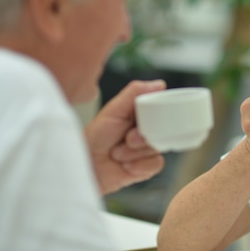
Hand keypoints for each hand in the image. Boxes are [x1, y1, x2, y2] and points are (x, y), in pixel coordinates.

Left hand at [84, 79, 165, 193]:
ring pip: (157, 148)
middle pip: (161, 131)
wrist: (87, 165)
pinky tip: (126, 165)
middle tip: (127, 138)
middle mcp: (147, 130)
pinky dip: (139, 166)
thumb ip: (134, 93)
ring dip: (135, 152)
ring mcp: (148, 148)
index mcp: (141, 114)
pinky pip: (156, 163)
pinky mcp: (147, 166)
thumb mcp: (114, 110)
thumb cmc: (95, 137)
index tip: (143, 121)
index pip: (161, 110)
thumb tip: (159, 84)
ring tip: (118, 153)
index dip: (155, 116)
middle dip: (140, 137)